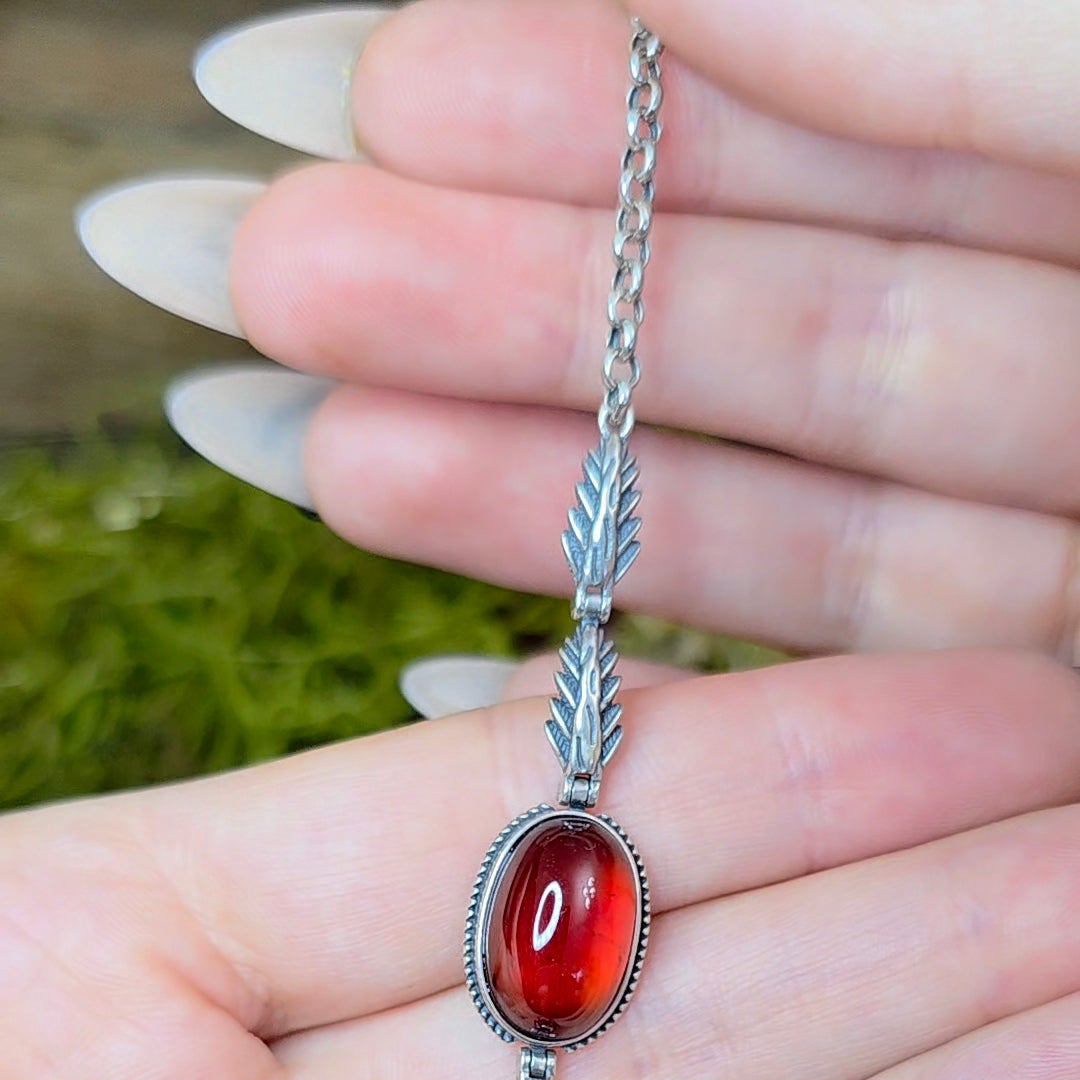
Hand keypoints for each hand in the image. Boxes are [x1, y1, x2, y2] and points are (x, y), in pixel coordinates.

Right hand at [81, 0, 1079, 658]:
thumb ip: (966, 34)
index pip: (832, 90)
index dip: (589, 92)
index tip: (356, 85)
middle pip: (768, 312)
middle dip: (513, 294)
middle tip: (266, 273)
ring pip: (781, 507)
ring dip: (535, 482)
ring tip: (304, 449)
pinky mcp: (1052, 723)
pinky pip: (846, 689)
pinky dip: (664, 678)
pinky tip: (473, 655)